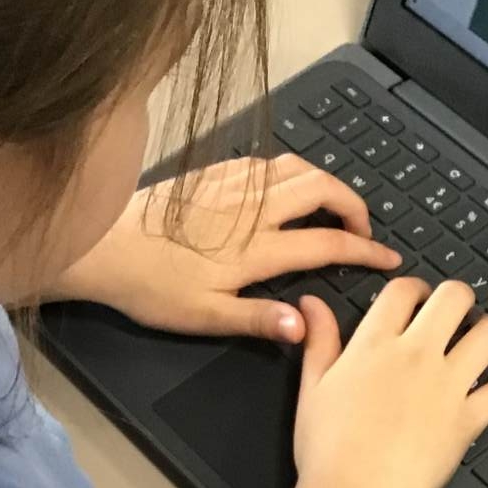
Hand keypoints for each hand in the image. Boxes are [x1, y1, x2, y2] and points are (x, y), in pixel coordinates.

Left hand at [53, 155, 400, 340]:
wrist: (100, 246)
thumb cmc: (150, 288)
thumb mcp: (204, 317)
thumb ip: (259, 320)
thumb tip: (305, 326)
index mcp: (257, 248)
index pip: (328, 242)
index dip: (366, 250)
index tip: (388, 259)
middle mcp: (252, 208)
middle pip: (322, 188)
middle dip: (354, 204)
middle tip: (362, 229)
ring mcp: (232, 185)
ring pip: (296, 166)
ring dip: (325, 181)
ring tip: (332, 206)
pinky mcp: (211, 173)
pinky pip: (265, 161)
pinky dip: (290, 170)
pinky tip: (284, 189)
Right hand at [294, 279, 487, 487]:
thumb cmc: (327, 449)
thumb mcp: (312, 388)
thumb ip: (318, 340)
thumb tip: (311, 303)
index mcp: (375, 344)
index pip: (403, 290)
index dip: (414, 286)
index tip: (417, 296)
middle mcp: (417, 355)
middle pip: (454, 298)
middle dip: (456, 297)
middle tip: (453, 312)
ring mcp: (449, 386)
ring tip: (481, 336)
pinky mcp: (470, 419)